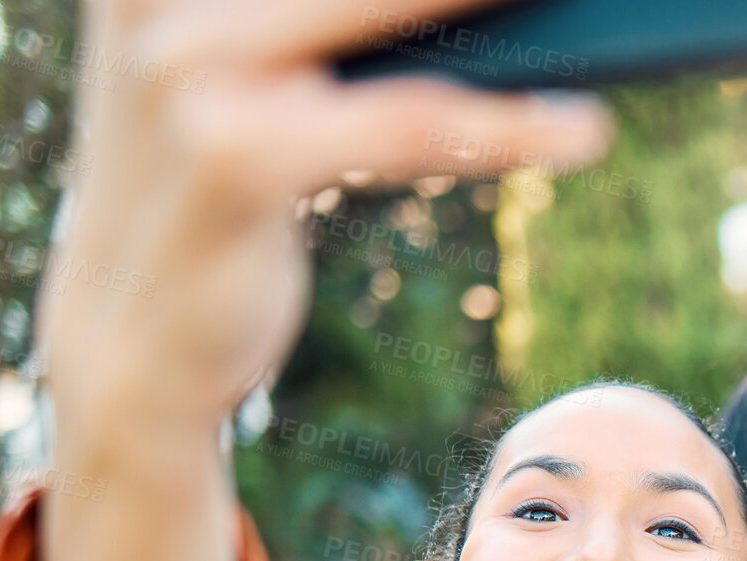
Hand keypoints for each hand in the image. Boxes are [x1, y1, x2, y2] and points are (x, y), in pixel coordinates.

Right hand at [42, 0, 613, 430]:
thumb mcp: (263, 78)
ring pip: (391, 10)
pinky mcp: (233, 155)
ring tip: (615, 25)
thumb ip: (338, 25)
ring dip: (511, 13)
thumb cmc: (226, 190)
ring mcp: (186, 67)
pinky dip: (507, 128)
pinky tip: (583, 129)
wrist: (131, 342)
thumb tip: (501, 13)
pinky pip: (409, 126)